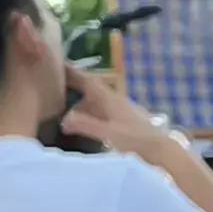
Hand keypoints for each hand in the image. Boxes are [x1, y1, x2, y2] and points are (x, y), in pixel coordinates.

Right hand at [56, 64, 173, 163]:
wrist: (160, 148)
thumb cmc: (135, 139)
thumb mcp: (107, 133)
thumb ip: (85, 125)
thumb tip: (63, 119)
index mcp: (108, 97)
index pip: (85, 79)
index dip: (70, 71)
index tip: (55, 63)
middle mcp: (112, 99)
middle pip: (88, 88)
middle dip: (72, 85)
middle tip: (52, 85)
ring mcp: (118, 108)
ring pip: (94, 100)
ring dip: (80, 102)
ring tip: (61, 106)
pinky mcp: (122, 118)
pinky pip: (100, 110)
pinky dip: (88, 112)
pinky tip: (82, 121)